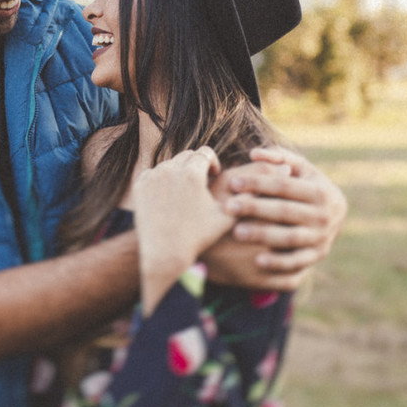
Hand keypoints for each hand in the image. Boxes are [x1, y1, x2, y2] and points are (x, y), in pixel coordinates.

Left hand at [132, 147, 232, 311]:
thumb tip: (266, 183)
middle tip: (202, 184)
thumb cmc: (199, 237)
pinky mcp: (140, 186)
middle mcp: (170, 169)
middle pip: (187, 155)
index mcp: (192, 173)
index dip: (212, 163)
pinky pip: (154, 173)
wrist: (164, 254)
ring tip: (188, 191)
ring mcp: (152, 177)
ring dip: (180, 172)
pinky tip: (171, 196)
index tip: (215, 176)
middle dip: (196, 166)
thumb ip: (246, 198)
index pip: (205, 153)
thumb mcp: (227, 218)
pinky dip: (163, 180)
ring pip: (170, 164)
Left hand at [204, 146, 345, 291]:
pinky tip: (257, 260)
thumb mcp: (300, 169)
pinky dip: (279, 262)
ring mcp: (322, 237)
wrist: (333, 215)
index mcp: (320, 191)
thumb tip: (254, 153)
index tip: (233, 182)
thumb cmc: (306, 186)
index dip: (258, 183)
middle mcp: (325, 215)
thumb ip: (279, 158)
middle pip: (285, 211)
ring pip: (290, 237)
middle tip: (228, 207)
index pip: (284, 185)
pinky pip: (297, 261)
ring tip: (237, 232)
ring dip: (264, 234)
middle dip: (255, 208)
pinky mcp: (316, 255)